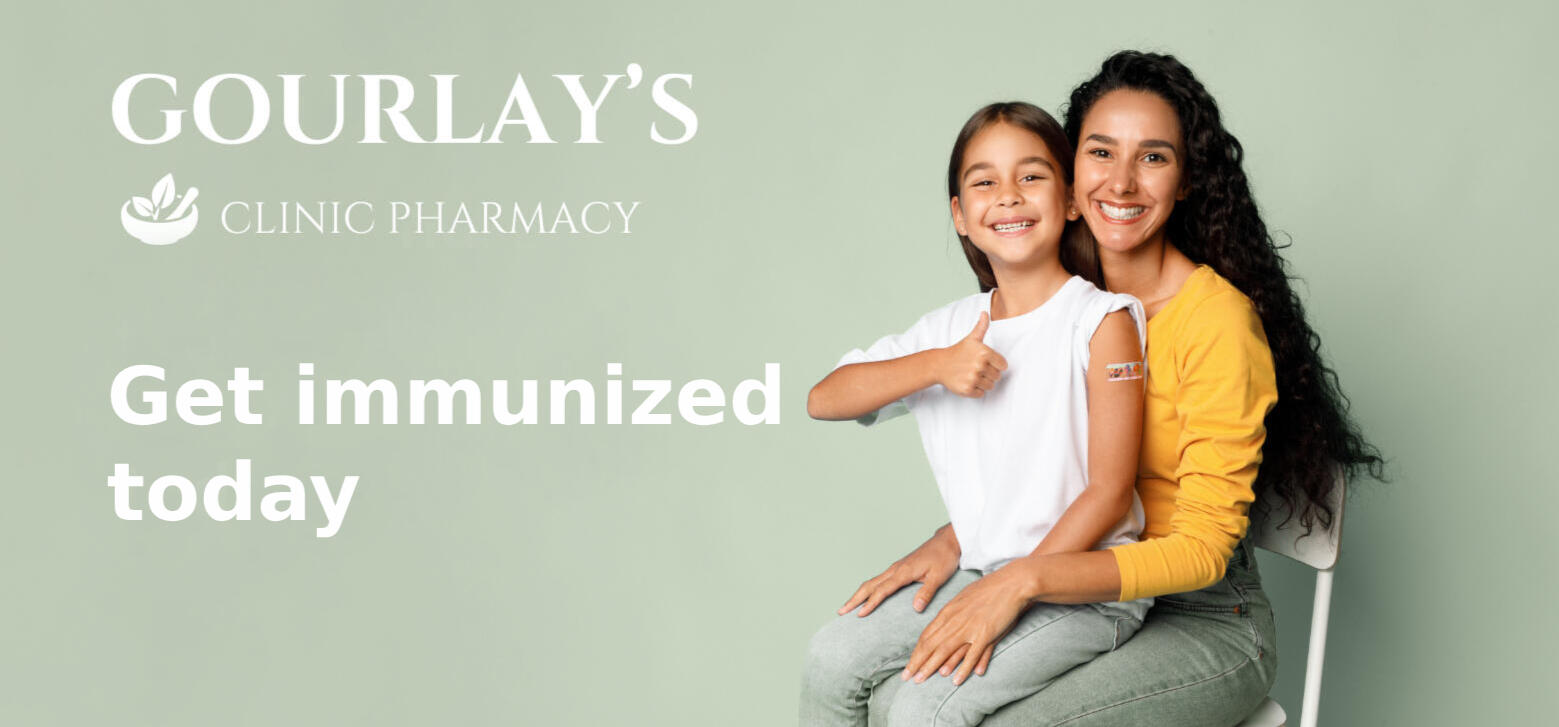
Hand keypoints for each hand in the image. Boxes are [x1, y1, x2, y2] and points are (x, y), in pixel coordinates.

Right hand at [838, 527, 959, 617]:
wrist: (947, 540)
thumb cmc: (944, 557)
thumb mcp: (939, 577)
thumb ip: (926, 593)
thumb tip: (916, 608)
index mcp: (903, 572)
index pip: (882, 590)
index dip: (870, 603)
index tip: (859, 614)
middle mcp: (896, 569)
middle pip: (870, 585)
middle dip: (855, 598)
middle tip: (841, 611)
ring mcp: (896, 568)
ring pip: (872, 581)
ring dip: (859, 594)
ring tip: (848, 606)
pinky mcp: (899, 568)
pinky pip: (879, 579)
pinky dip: (868, 589)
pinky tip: (867, 596)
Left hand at [902, 563, 1030, 685]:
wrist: (1012, 583)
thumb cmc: (990, 589)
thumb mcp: (964, 598)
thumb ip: (953, 612)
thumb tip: (944, 623)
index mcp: (948, 612)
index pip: (926, 635)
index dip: (916, 652)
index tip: (909, 664)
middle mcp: (955, 620)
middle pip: (930, 645)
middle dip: (917, 663)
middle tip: (906, 677)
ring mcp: (969, 628)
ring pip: (945, 651)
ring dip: (931, 667)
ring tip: (921, 680)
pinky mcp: (985, 634)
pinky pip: (971, 655)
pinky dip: (963, 669)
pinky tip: (955, 681)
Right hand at [936, 313, 1006, 397]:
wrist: (940, 364)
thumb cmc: (958, 351)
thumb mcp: (971, 338)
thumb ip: (981, 326)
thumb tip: (985, 312)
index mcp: (984, 353)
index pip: (1003, 365)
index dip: (995, 364)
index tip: (985, 362)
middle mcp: (979, 366)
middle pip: (997, 376)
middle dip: (989, 374)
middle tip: (976, 368)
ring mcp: (973, 378)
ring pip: (990, 386)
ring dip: (983, 382)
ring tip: (972, 375)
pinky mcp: (967, 389)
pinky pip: (981, 394)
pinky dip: (976, 390)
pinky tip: (968, 381)